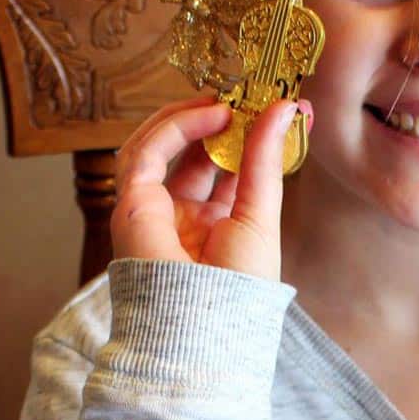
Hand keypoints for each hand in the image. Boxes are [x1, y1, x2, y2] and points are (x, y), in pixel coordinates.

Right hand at [111, 95, 308, 279]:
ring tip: (228, 100)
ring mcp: (154, 210)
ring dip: (192, 117)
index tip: (274, 107)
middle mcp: (181, 217)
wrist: (205, 325)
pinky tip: (211, 114)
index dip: (244, 136)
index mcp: (214, 227)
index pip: (225, 169)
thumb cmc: (237, 288)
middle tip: (248, 94)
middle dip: (218, 121)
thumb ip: (265, 159)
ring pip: (160, 146)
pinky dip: (176, 127)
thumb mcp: (261, 214)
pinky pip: (145, 151)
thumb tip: (288, 107)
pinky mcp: (131, 204)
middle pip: (193, 154)